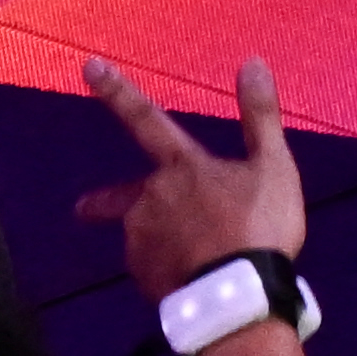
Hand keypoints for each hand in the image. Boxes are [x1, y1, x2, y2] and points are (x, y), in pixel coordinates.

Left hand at [81, 54, 306, 304]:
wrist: (239, 294)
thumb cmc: (260, 227)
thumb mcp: (274, 168)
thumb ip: (261, 117)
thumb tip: (253, 62)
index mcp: (181, 167)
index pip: (145, 118)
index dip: (117, 91)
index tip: (88, 66)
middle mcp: (151, 197)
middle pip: (124, 196)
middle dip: (101, 203)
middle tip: (82, 210)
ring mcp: (141, 237)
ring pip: (142, 236)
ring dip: (154, 243)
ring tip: (186, 261)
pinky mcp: (143, 274)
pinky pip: (150, 270)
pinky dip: (165, 272)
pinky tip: (188, 284)